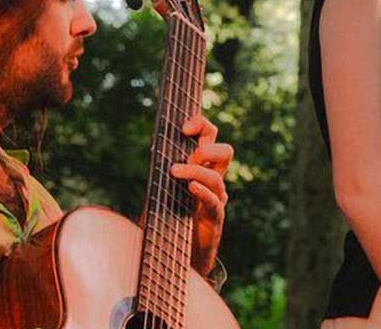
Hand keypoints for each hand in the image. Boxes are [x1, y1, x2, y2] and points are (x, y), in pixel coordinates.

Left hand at [169, 114, 231, 275]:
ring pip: (217, 177)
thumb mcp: (162, 186)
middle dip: (207, 147)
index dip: (201, 125)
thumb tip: (154, 142)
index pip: (210, 136)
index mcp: (202, 166)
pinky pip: (214, 202)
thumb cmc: (168, 216)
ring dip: (196, 170)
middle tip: (187, 157)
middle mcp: (214, 180)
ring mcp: (216, 199)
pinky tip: (191, 187)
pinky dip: (203, 191)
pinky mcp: (214, 219)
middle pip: (226, 152)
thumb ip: (162, 167)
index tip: (183, 127)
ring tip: (174, 172)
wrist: (176, 255)